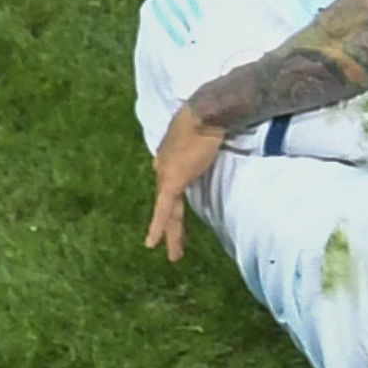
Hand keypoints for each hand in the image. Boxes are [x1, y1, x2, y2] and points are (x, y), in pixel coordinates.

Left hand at [144, 104, 227, 261]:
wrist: (206, 114)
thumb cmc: (210, 119)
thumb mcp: (206, 135)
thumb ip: (205, 144)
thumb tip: (215, 142)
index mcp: (170, 156)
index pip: (170, 185)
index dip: (171, 202)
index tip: (172, 214)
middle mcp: (163, 166)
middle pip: (166, 202)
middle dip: (168, 223)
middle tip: (166, 243)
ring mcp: (166, 174)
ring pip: (166, 211)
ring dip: (169, 233)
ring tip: (173, 254)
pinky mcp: (172, 182)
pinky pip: (164, 211)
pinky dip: (158, 228)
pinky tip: (153, 244)